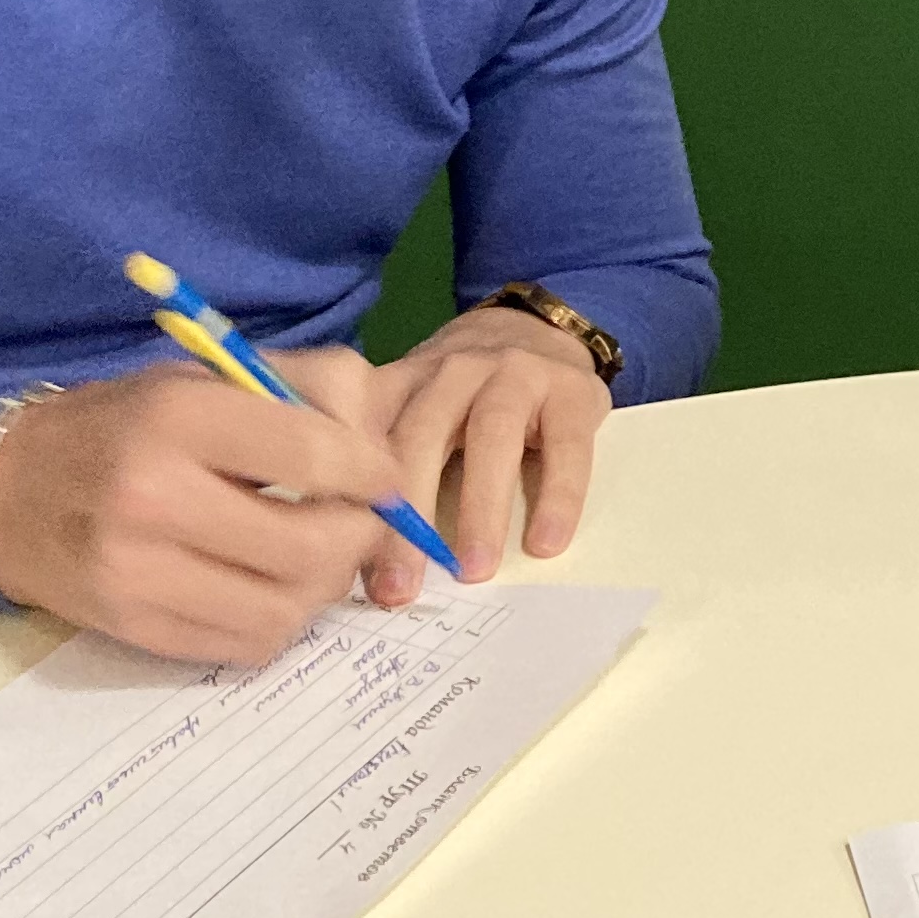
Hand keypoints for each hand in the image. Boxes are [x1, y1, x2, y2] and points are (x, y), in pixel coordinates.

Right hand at [0, 357, 418, 660]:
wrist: (9, 489)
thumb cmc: (127, 423)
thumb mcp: (207, 376)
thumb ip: (303, 392)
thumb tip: (380, 452)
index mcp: (178, 416)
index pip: (312, 456)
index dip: (370, 472)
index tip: (382, 477)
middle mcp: (153, 497)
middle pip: (308, 546)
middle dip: (358, 538)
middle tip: (359, 523)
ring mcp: (138, 573)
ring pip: (284, 607)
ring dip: (324, 588)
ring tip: (318, 557)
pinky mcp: (134, 627)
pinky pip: (246, 645)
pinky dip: (280, 621)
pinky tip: (272, 588)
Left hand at [331, 308, 609, 603]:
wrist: (537, 328)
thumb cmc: (465, 395)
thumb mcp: (416, 409)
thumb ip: (382, 460)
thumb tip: (346, 554)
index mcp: (405, 381)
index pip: (369, 442)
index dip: (352, 507)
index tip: (346, 573)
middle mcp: (454, 370)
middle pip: (422, 437)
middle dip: (409, 517)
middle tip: (403, 588)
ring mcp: (516, 374)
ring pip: (492, 436)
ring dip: (480, 507)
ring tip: (475, 570)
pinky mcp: (572, 391)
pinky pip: (565, 447)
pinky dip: (557, 497)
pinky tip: (545, 543)